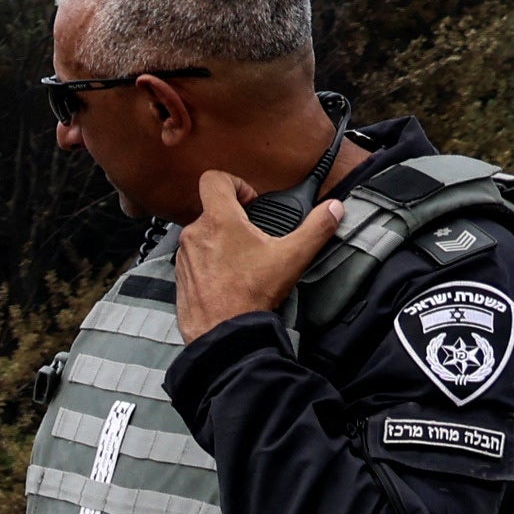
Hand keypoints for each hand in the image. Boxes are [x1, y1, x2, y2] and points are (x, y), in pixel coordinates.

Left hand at [171, 169, 341, 339]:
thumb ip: (316, 228)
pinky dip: (211, 262)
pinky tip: (230, 277)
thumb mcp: (293, 257)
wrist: (224, 333)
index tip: (251, 200)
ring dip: (222, 241)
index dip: (236, 183)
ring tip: (245, 259)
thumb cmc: (251, 295)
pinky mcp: (180, 277)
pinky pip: (195, 259)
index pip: (214, 179)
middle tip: (255, 235)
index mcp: (218, 221)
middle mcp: (194, 235)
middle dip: (235, 217)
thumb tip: (333, 209)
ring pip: (203, 236)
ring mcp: (184, 257)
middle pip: (212, 210)